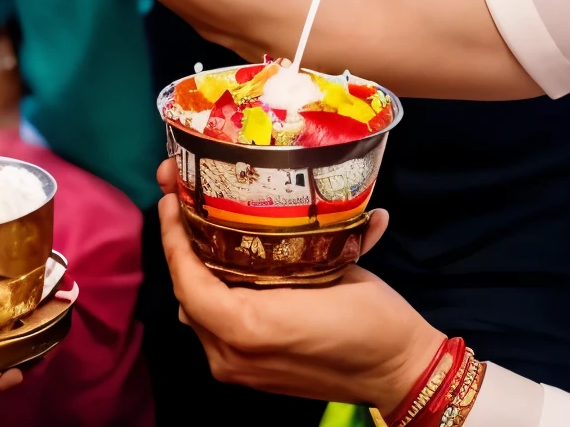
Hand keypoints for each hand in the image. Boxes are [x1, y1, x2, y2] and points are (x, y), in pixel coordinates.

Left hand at [155, 161, 440, 412]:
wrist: (398, 371)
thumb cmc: (371, 320)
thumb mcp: (332, 271)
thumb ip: (294, 247)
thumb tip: (285, 197)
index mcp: (247, 328)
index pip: (188, 280)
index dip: (173, 237)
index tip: (171, 198)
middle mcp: (232, 356)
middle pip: (188, 294)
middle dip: (182, 248)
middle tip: (182, 202)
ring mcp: (240, 370)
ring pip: (200, 312)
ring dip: (197, 271)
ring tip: (202, 227)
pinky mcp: (252, 373)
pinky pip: (218, 328)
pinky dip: (217, 294)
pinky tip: (228, 261)